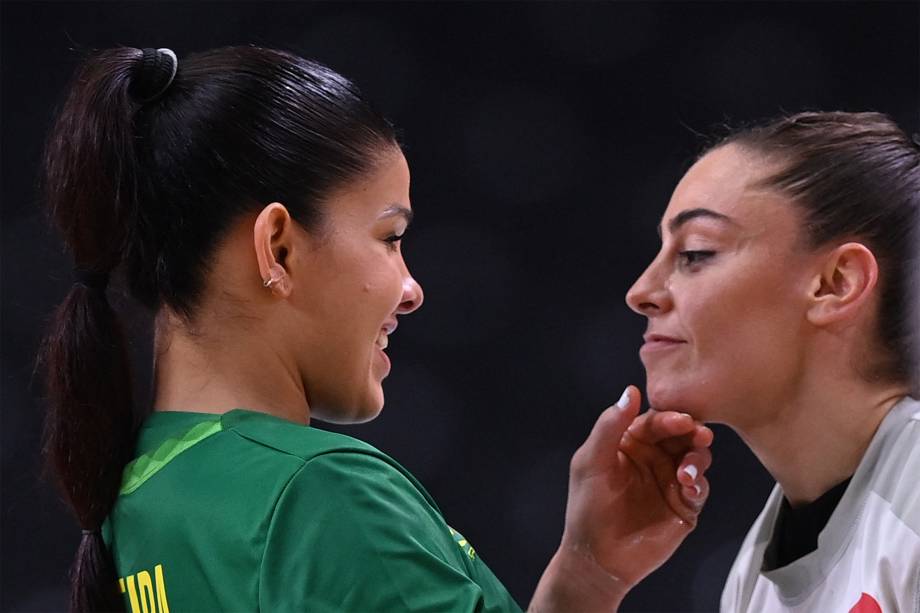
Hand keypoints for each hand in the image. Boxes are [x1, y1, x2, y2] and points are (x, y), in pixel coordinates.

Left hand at [529, 385, 711, 611]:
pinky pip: (700, 487)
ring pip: (695, 457)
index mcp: (630, 442)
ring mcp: (670, 480)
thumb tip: (631, 390)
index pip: (654, 421)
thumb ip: (610, 426)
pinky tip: (690, 487)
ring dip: (697, 458)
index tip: (682, 420)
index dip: (669, 418)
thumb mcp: (591, 462)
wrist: (599, 559)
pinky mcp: (685, 505)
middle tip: (700, 435)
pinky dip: (699, 483)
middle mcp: (653, 457)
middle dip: (692, 433)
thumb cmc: (588, 507)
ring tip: (686, 472)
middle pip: (680, 435)